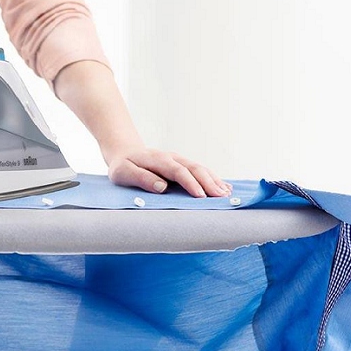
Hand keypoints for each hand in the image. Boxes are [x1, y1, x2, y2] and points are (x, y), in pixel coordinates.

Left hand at [106, 146, 231, 197]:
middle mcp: (171, 157)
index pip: (177, 170)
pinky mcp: (183, 165)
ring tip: (227, 194)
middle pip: (194, 168)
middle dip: (208, 182)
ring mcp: (179, 160)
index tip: (200, 196)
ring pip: (200, 168)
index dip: (190, 183)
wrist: (125, 153)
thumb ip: (141, 178)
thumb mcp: (123, 173)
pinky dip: (213, 179)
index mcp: (157, 159)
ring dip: (214, 180)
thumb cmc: (123, 166)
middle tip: (221, 198)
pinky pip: (201, 170)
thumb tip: (162, 187)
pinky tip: (225, 188)